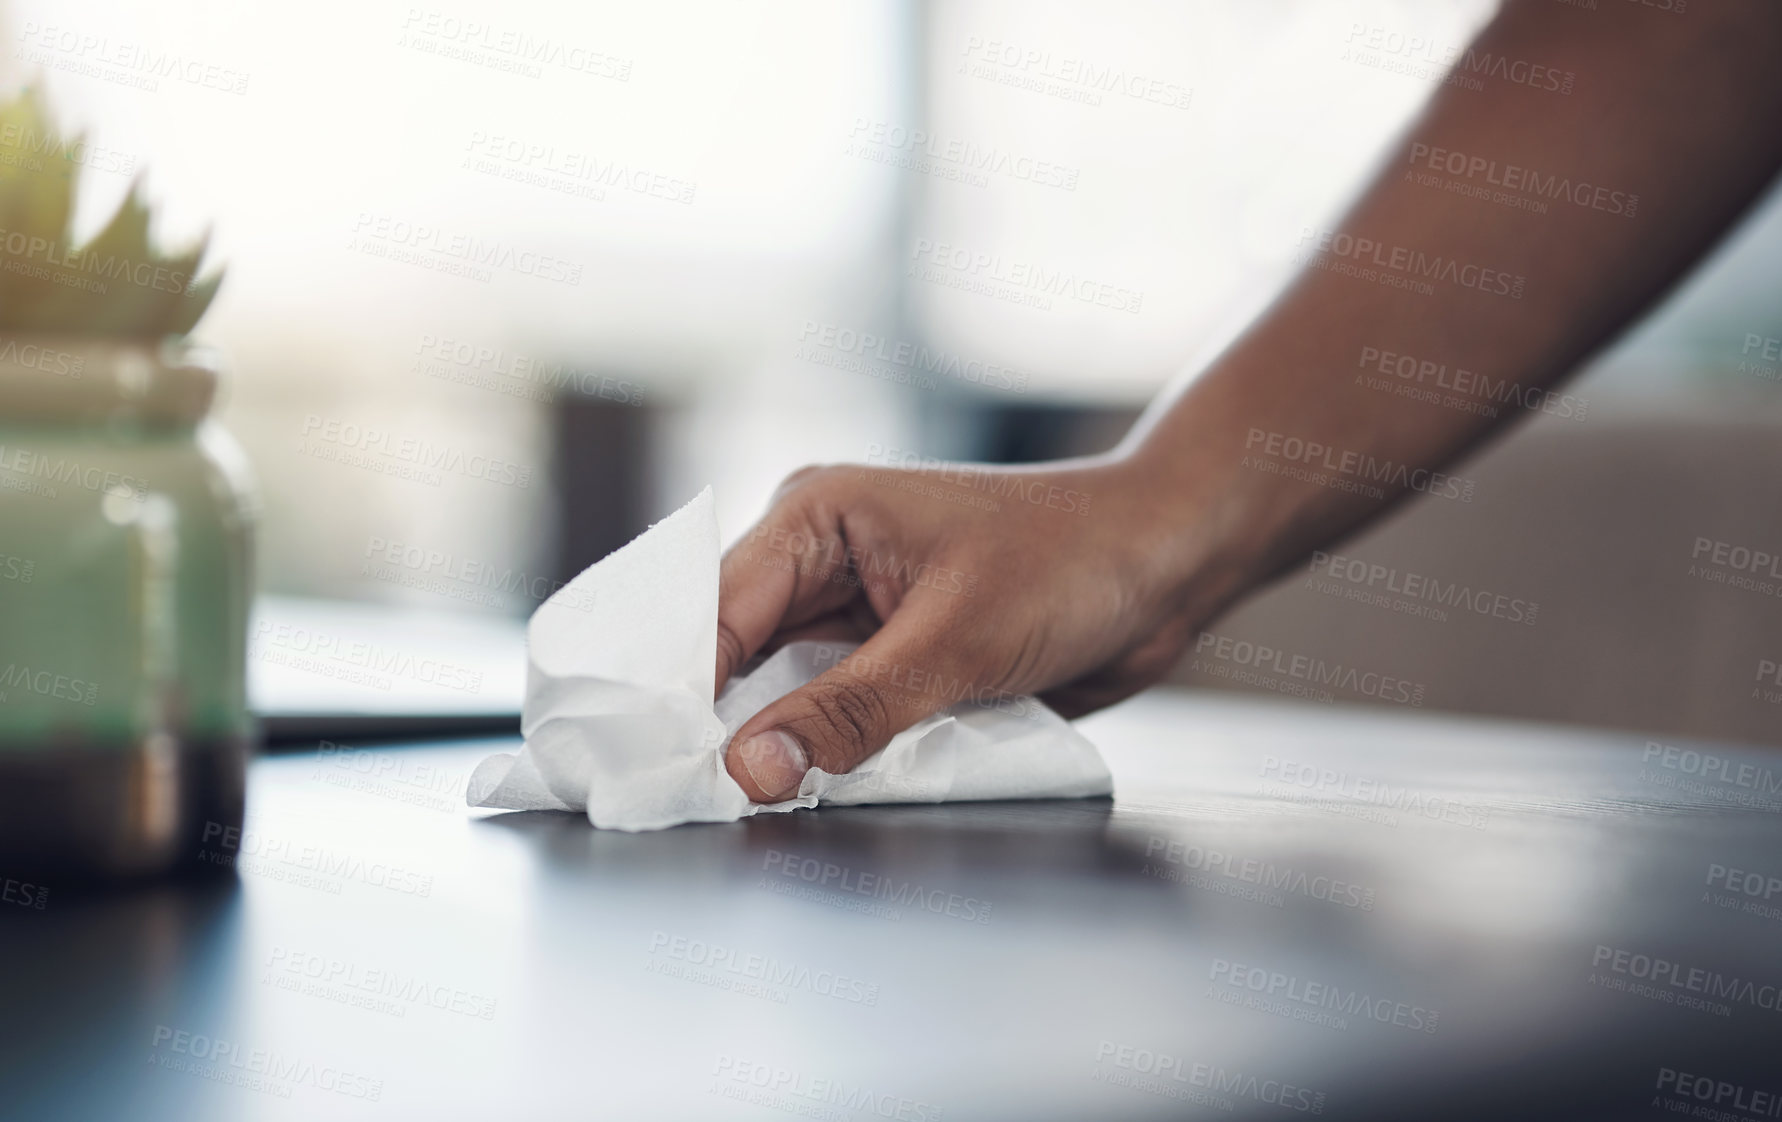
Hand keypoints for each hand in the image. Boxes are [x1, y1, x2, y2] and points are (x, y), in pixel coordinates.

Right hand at [716, 453, 1240, 801]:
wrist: (1164, 564)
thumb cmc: (1071, 563)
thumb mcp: (953, 644)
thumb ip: (847, 712)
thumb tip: (748, 773)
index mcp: (815, 515)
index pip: (710, 611)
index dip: (679, 694)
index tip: (658, 771)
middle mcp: (819, 556)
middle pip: (731, 655)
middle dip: (719, 726)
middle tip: (694, 802)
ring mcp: (852, 607)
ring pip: (779, 690)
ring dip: (779, 744)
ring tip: (751, 803)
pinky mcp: (888, 651)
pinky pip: (832, 710)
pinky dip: (827, 749)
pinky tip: (814, 787)